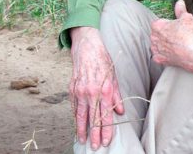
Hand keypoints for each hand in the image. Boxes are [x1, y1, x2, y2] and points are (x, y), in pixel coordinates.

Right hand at [69, 27, 124, 149]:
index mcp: (105, 91)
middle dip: (94, 134)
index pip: (106, 116)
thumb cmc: (103, 62)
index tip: (106, 141)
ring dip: (82, 130)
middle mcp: (92, 93)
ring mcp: (80, 92)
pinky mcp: (72, 89)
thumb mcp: (114, 78)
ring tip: (83, 140)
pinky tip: (77, 126)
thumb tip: (120, 112)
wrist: (87, 48)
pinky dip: (76, 118)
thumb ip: (117, 96)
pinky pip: (74, 107)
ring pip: (81, 115)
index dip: (106, 130)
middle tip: (95, 146)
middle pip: (93, 119)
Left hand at [150, 0, 192, 74]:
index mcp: (157, 26)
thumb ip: (180, 9)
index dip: (167, 25)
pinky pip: (158, 56)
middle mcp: (153, 38)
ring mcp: (156, 49)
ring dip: (162, 45)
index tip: (174, 27)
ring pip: (156, 45)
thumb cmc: (190, 34)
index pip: (158, 23)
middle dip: (163, 35)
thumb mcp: (186, 18)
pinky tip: (171, 54)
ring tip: (174, 45)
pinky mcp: (159, 59)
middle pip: (156, 34)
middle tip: (175, 36)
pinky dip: (163, 56)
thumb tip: (180, 2)